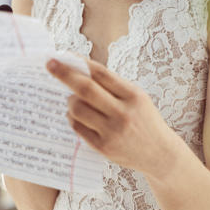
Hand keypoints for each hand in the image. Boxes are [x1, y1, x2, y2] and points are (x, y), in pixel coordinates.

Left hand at [46, 57, 181, 178]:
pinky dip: (72, 118)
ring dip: (69, 101)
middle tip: (49, 64)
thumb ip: (111, 86)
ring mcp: (112, 131)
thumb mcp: (136, 98)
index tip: (63, 54)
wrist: (160, 154)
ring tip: (73, 100)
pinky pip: (77, 127)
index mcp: (133, 95)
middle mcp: (123, 113)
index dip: (80, 62)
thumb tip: (77, 70)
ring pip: (77, 108)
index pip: (101, 74)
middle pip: (85, 89)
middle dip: (64, 74)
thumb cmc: (144, 120)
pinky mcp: (103, 147)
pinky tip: (76, 116)